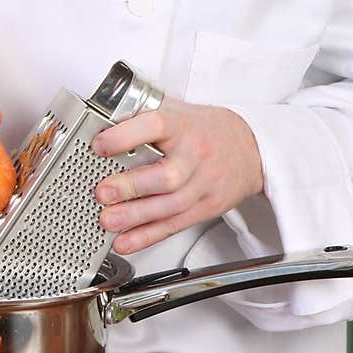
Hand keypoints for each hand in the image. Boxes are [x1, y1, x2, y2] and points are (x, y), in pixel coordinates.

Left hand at [91, 95, 263, 254]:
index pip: (155, 126)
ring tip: (108, 220)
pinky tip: (126, 240)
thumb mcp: (178, 111)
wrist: (251, 147)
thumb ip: (143, 115)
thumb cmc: (206, 129)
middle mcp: (196, 154)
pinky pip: (175, 225)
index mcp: (183, 124)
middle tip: (103, 192)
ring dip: (136, 217)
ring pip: (171, 206)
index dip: (126, 136)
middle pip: (167, 176)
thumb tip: (101, 122)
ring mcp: (204, 184)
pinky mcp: (207, 207)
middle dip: (131, 187)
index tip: (100, 145)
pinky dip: (148, 236)